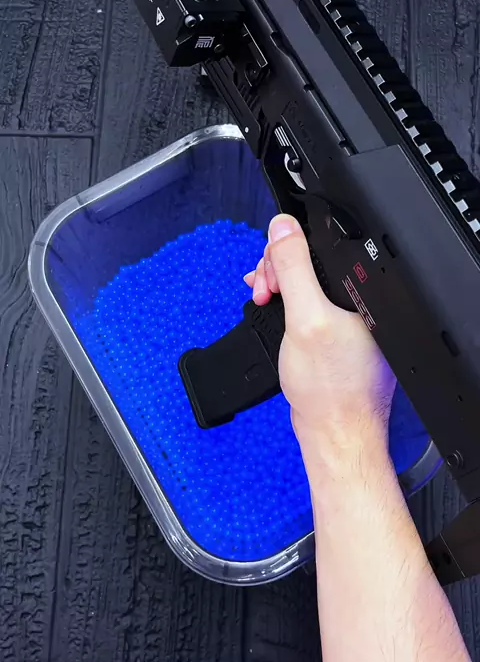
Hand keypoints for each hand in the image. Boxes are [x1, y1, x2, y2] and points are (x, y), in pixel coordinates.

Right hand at [244, 215, 395, 472]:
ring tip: (263, 297)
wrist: (333, 433)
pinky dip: (286, 302)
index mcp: (364, 292)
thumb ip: (293, 269)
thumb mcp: (304, 318)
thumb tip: (283, 228)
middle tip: (264, 290)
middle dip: (279, 270)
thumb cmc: (330, 389)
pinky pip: (308, 303)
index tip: (269, 271)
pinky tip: (270, 303)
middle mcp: (361, 301)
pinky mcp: (335, 333)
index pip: (324, 246)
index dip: (289, 250)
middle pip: (313, 262)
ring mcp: (348, 318)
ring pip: (307, 282)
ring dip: (279, 284)